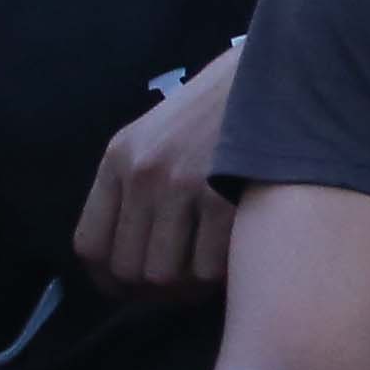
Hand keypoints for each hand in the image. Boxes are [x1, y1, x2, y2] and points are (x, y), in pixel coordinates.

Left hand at [71, 46, 240, 301]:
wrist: (278, 77)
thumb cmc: (223, 116)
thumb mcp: (160, 139)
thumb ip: (138, 188)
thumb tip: (132, 264)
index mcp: (119, 159)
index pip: (90, 245)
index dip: (108, 282)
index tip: (131, 293)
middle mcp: (144, 173)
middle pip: (131, 268)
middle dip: (157, 290)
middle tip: (185, 288)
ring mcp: (184, 186)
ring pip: (169, 276)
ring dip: (192, 287)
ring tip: (212, 273)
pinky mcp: (226, 198)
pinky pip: (211, 269)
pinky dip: (224, 277)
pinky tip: (236, 259)